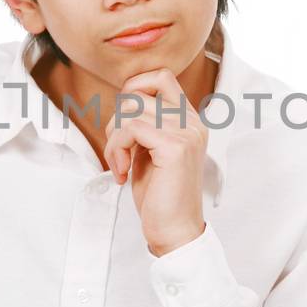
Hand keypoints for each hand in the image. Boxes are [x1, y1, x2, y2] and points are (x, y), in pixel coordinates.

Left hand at [104, 66, 208, 255]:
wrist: (174, 231)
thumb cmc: (159, 195)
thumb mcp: (149, 150)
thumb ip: (143, 124)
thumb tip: (122, 100)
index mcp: (189, 120)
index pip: (161, 76)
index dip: (134, 87)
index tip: (123, 122)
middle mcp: (193, 122)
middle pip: (137, 93)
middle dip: (116, 121)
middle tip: (118, 152)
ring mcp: (186, 132)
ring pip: (129, 111)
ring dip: (113, 140)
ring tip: (119, 165)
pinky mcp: (175, 147)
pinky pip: (130, 128)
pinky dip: (116, 149)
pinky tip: (122, 172)